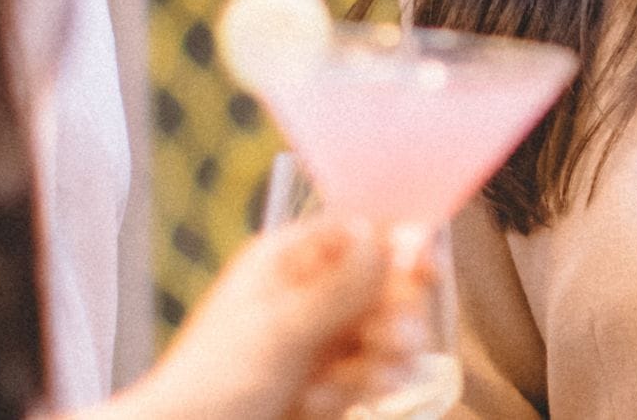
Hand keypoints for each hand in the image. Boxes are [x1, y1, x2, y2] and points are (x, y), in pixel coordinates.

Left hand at [96, 216, 401, 419]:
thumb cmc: (212, 382)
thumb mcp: (279, 330)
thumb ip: (340, 287)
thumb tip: (387, 237)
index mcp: (290, 260)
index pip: (362, 233)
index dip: (399, 248)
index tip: (424, 270)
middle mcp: (311, 293)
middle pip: (388, 287)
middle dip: (390, 320)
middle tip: (380, 344)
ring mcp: (322, 338)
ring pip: (388, 335)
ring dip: (371, 367)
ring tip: (333, 388)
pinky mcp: (331, 379)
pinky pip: (373, 376)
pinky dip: (352, 392)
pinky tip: (315, 402)